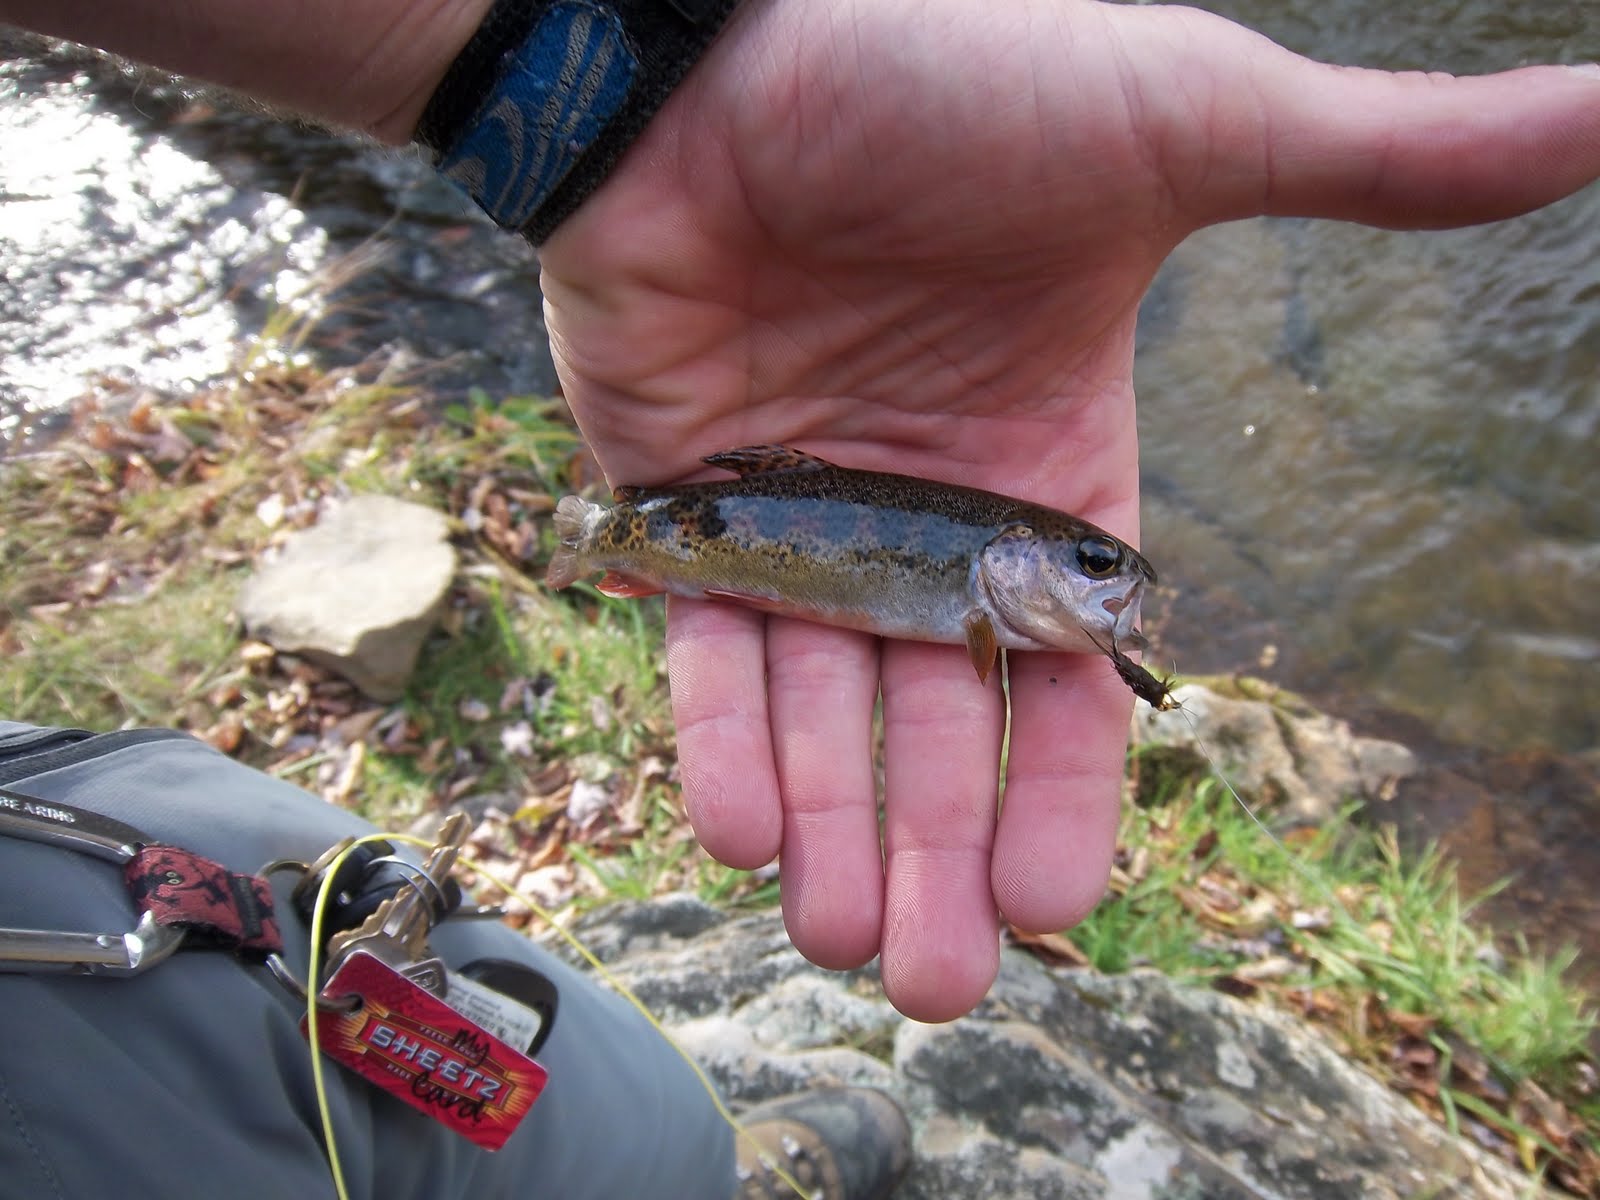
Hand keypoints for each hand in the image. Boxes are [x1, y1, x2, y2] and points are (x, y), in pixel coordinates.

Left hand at [537, 0, 1599, 1019]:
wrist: (720, 48)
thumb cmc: (946, 80)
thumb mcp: (1181, 123)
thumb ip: (1367, 163)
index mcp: (1040, 471)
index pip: (1064, 673)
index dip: (1061, 792)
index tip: (1050, 902)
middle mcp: (916, 517)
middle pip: (935, 729)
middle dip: (937, 858)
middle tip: (934, 984)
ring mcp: (794, 517)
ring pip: (817, 716)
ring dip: (829, 832)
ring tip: (837, 938)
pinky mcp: (679, 503)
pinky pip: (704, 649)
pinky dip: (719, 740)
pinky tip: (740, 832)